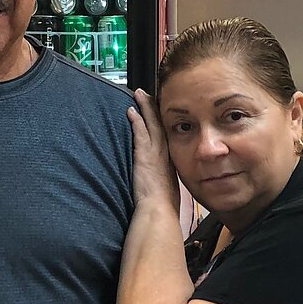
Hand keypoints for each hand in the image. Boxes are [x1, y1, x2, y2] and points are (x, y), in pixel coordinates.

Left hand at [128, 89, 178, 212]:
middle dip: (154, 107)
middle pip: (161, 124)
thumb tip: (158, 178)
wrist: (160, 210)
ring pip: (152, 124)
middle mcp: (166, 153)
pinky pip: (141, 133)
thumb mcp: (166, 187)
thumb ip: (162, 178)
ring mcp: (156, 153)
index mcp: (170, 159)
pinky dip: (137, 121)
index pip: (166, 133)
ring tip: (139, 94)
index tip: (158, 108)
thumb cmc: (162, 204)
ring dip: (145, 108)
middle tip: (148, 93)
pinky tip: (132, 111)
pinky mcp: (146, 156)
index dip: (162, 119)